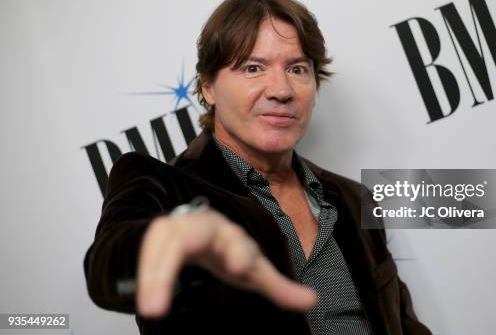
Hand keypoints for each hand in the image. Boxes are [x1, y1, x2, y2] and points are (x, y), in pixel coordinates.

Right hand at [136, 210, 316, 317]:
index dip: (238, 252)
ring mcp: (176, 231)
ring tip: (151, 306)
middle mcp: (202, 228)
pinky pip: (144, 249)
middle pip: (191, 235)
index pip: (235, 240)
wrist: (200, 235)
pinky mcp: (156, 239)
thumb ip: (279, 287)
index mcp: (229, 235)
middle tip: (173, 295)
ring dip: (154, 274)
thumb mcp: (253, 271)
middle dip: (180, 257)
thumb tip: (312, 300)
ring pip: (162, 242)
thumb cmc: (227, 252)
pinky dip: (144, 273)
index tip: (239, 268)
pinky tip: (142, 297)